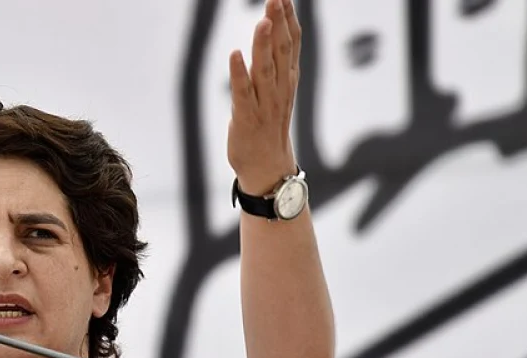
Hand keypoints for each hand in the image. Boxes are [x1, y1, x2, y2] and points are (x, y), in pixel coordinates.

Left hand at [227, 0, 300, 195]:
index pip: (291, 45)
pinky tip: (235, 54)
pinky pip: (243, 93)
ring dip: (263, 45)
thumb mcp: (276, 93)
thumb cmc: (268, 129)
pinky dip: (239, 73)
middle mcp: (279, 90)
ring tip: (262, 21)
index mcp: (287, 82)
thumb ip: (273, 66)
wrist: (267, 169)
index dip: (289, 20)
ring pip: (265, 70)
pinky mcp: (246, 118)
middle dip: (279, 24)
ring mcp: (264, 104)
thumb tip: (270, 36)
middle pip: (281, 52)